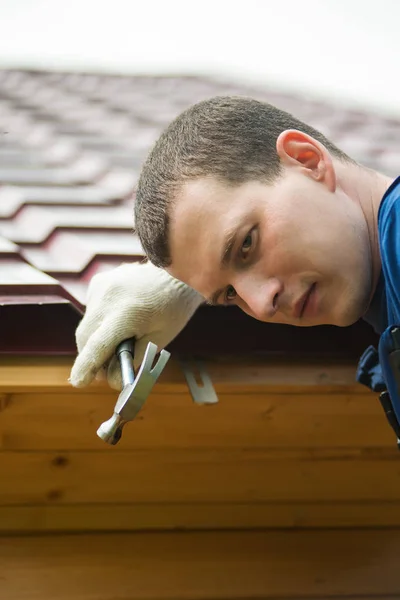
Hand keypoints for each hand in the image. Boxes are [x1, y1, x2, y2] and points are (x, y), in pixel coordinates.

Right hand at [69, 261, 202, 389]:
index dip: (86, 366)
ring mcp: (101, 287)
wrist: (176, 270)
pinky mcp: (99, 282)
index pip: (98, 346)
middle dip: (91, 357)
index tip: (79, 382)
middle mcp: (107, 298)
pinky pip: (92, 310)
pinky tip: (119, 320)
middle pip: (86, 337)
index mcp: (125, 314)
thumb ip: (133, 359)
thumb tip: (111, 379)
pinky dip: (100, 322)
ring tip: (117, 344)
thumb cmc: (174, 307)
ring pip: (87, 324)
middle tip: (103, 373)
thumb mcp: (159, 339)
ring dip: (95, 339)